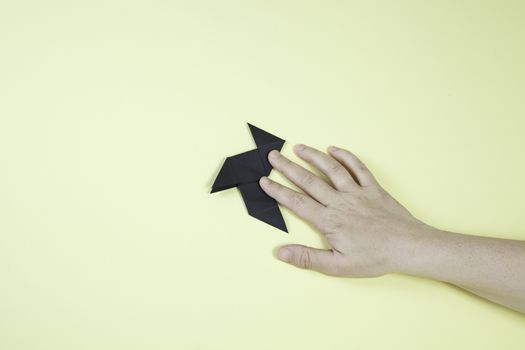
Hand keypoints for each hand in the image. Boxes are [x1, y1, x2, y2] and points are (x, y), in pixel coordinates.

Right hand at [259, 144, 430, 276]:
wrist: (408, 247)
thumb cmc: (374, 258)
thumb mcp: (337, 266)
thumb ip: (307, 258)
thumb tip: (280, 252)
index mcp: (329, 221)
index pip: (296, 202)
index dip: (278, 191)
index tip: (264, 181)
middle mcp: (339, 202)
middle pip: (308, 180)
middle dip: (288, 167)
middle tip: (273, 156)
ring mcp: (357, 192)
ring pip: (330, 169)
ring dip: (313, 157)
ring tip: (298, 148)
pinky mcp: (373, 188)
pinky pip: (357, 168)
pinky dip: (345, 157)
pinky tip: (334, 150)